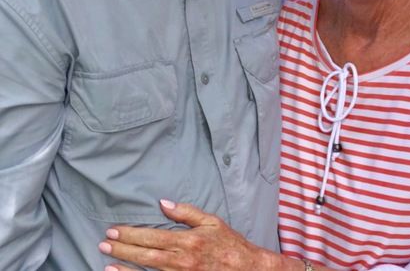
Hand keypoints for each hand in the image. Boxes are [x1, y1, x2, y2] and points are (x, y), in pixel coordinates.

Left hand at [99, 199, 277, 270]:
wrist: (247, 270)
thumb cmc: (229, 244)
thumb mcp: (211, 222)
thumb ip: (186, 213)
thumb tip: (163, 203)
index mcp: (188, 241)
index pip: (152, 236)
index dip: (131, 234)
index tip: (114, 230)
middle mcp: (182, 261)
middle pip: (146, 254)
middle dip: (123, 248)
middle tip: (104, 243)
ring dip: (126, 267)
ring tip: (107, 262)